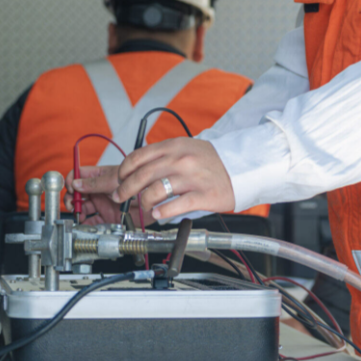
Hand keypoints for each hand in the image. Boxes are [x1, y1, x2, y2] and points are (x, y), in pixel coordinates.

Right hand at [68, 166, 147, 225]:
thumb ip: (94, 183)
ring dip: (76, 211)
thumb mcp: (113, 181)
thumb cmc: (138, 185)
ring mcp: (102, 204)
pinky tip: (84, 222)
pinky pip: (91, 221)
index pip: (79, 175)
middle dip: (71, 197)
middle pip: (77, 193)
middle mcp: (99, 190)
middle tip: (72, 203)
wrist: (152, 203)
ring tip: (78, 214)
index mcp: (99, 177)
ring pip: (82, 207)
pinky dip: (85, 223)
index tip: (70, 187)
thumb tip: (76, 183)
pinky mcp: (106, 217)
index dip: (72, 180)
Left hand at [113, 137, 234, 220]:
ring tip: (145, 207)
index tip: (118, 179)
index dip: (123, 170)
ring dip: (144, 202)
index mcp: (174, 146)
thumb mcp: (186, 148)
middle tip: (120, 197)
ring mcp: (192, 177)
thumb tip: (137, 166)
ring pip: (155, 191)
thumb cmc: (212, 161)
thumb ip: (163, 154)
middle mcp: (181, 160)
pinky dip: (162, 212)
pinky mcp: (203, 195)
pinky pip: (176, 205)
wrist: (241, 168)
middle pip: (141, 175)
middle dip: (125, 189)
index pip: (137, 157)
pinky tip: (158, 214)